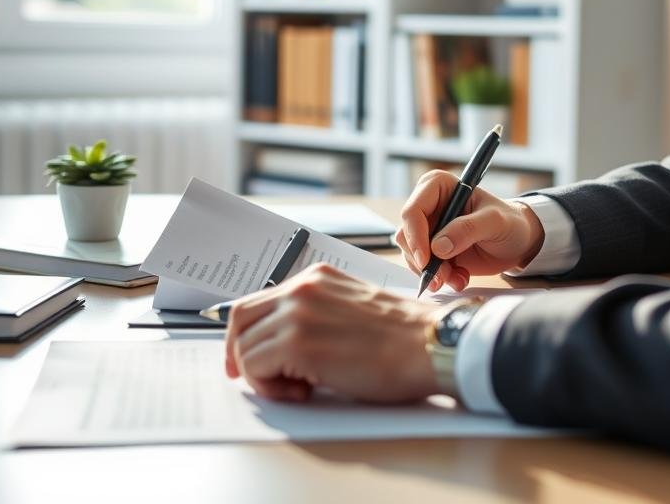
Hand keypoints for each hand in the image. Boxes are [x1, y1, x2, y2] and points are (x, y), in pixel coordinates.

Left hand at [224, 263, 438, 402]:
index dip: (246, 334)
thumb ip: (317, 315)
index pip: (259, 301)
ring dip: (263, 376)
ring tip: (299, 388)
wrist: (429, 344)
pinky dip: (270, 388)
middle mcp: (302, 289)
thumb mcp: (351, 310)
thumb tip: (285, 343)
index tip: (248, 357)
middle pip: (240, 319)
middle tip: (260, 378)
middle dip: (241, 353)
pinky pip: (254, 367)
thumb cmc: (404, 338)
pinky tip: (304, 391)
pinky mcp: (297, 343)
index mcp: (317, 278)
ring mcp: (297, 313)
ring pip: (245, 348)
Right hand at [395, 170, 544, 292]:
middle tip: (444, 277)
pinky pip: (422, 267)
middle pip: (407, 235)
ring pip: (411, 255)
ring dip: (433, 273)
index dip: (415, 236)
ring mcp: (429, 229)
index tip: (427, 260)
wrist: (518, 242)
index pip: (413, 210)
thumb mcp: (495, 222)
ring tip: (458, 278)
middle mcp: (428, 205)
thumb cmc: (509, 222)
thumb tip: (438, 247)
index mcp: (438, 186)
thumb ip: (468, 229)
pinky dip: (439, 278)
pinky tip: (460, 278)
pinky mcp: (433, 250)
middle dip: (423, 261)